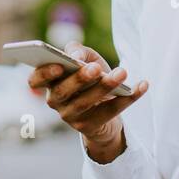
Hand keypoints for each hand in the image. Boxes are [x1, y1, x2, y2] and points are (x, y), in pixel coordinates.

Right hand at [26, 41, 148, 140]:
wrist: (104, 108)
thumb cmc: (90, 76)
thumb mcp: (84, 58)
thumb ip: (78, 51)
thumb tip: (74, 56)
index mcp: (49, 82)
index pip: (35, 79)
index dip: (44, 73)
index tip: (59, 65)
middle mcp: (55, 101)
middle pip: (64, 92)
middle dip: (80, 79)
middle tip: (96, 68)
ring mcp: (71, 117)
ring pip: (86, 103)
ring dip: (106, 87)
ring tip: (122, 72)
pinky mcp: (90, 127)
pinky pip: (110, 112)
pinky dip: (129, 98)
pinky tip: (143, 84)